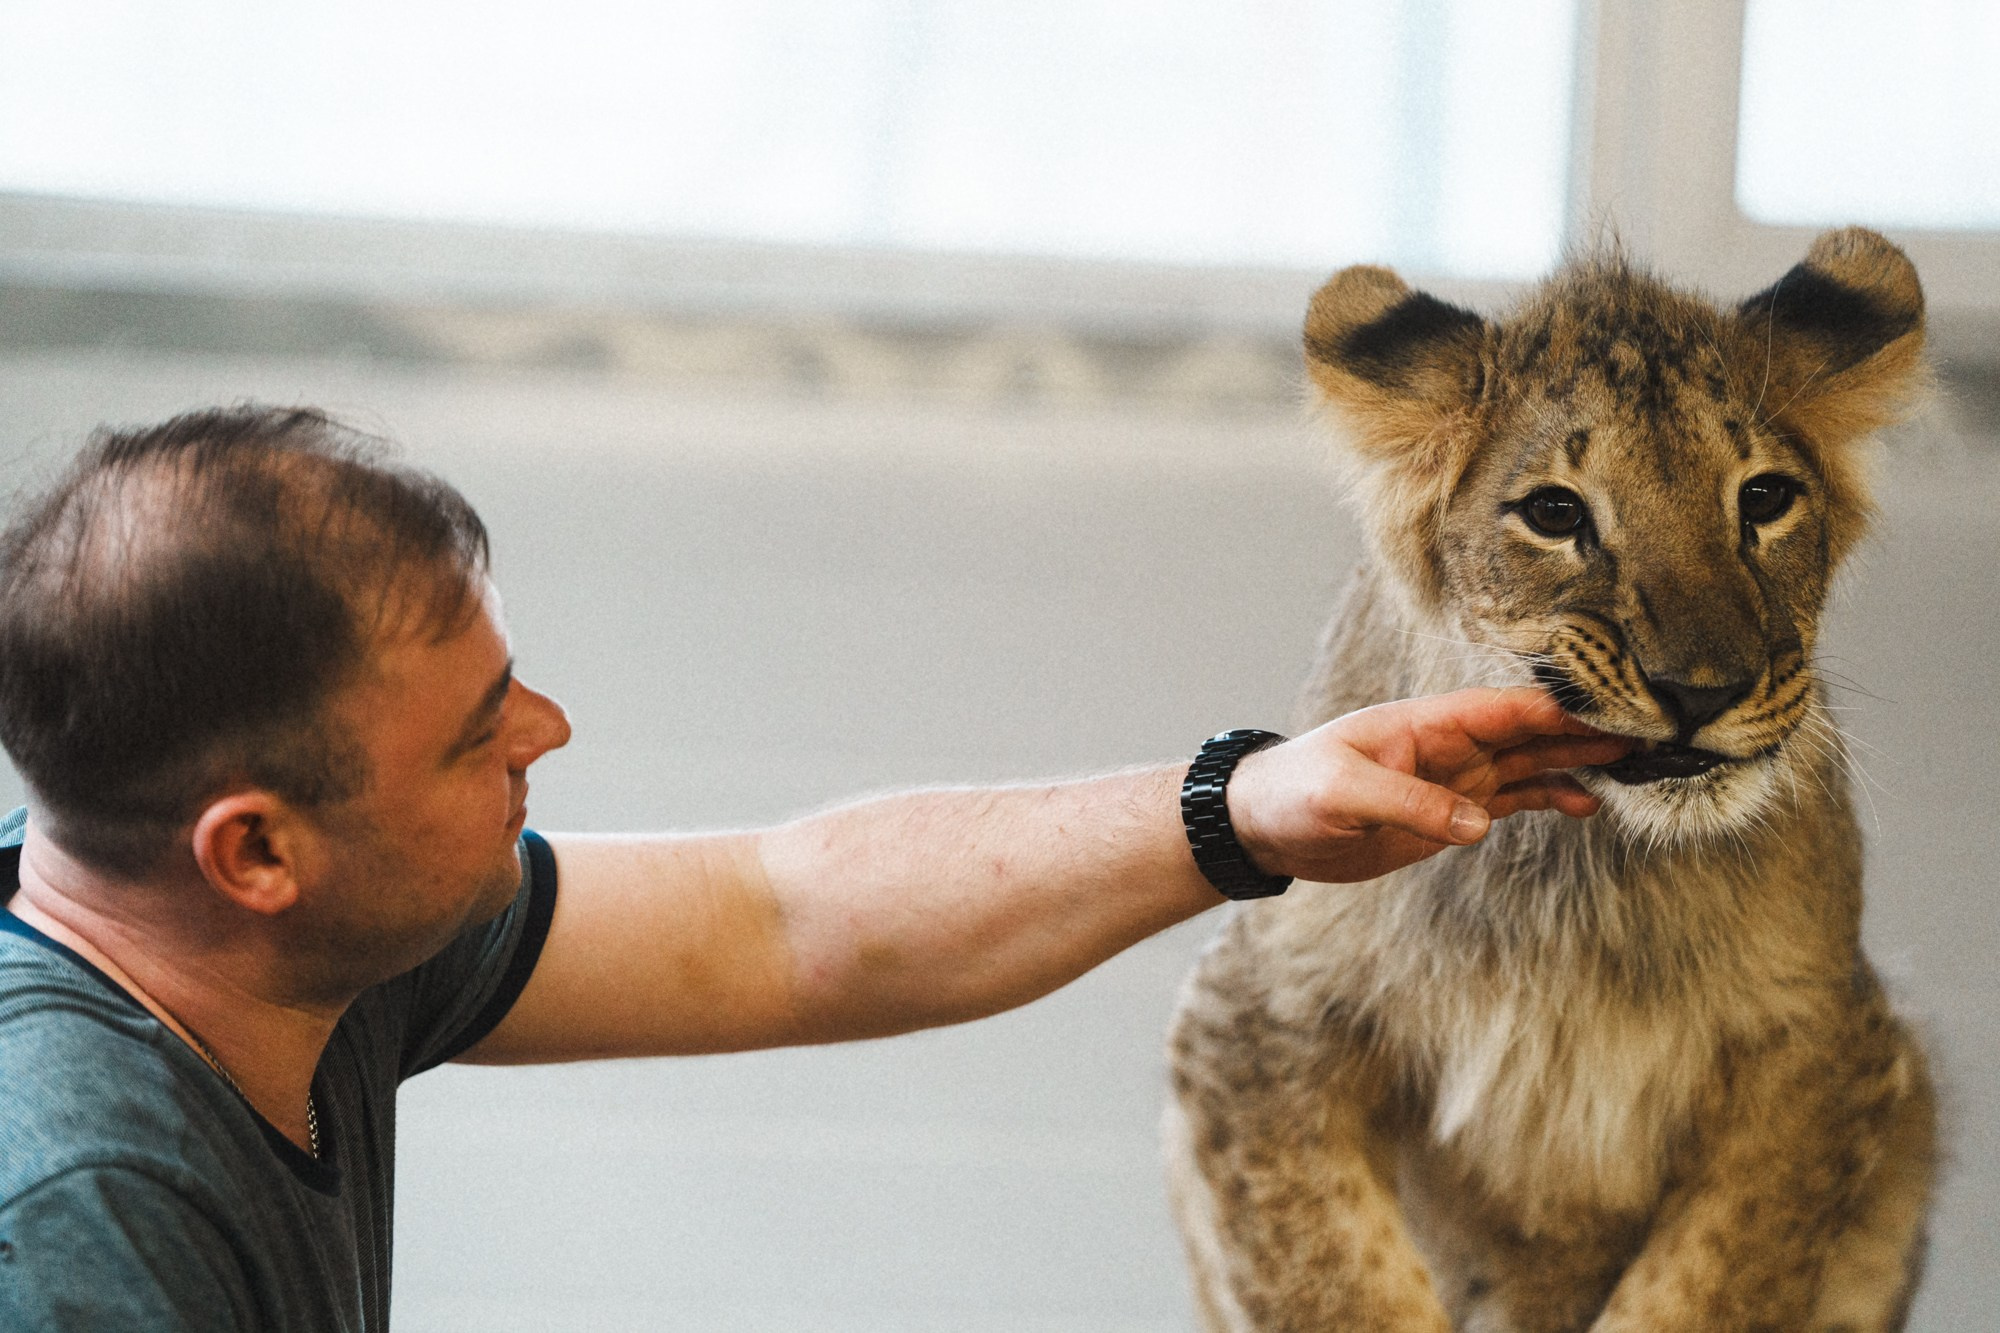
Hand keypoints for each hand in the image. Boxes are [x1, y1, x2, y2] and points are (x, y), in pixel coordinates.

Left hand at [1224, 688, 1631, 883]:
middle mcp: (1449, 744)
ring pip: (1532, 762)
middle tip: (1653, 734)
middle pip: (1533, 731)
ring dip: (1580, 762)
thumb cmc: (1293, 791)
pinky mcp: (1449, 811)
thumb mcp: (1343, 794)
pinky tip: (1587, 803)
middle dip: (1589, 730)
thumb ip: (1410, 804)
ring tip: (1638, 767)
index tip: (1616, 709)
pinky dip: (1551, 797)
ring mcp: (1454, 776)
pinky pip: (1512, 798)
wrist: (1265, 825)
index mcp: (1426, 725)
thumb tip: (1476, 824)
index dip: (1561, 708)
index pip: (1506, 710)